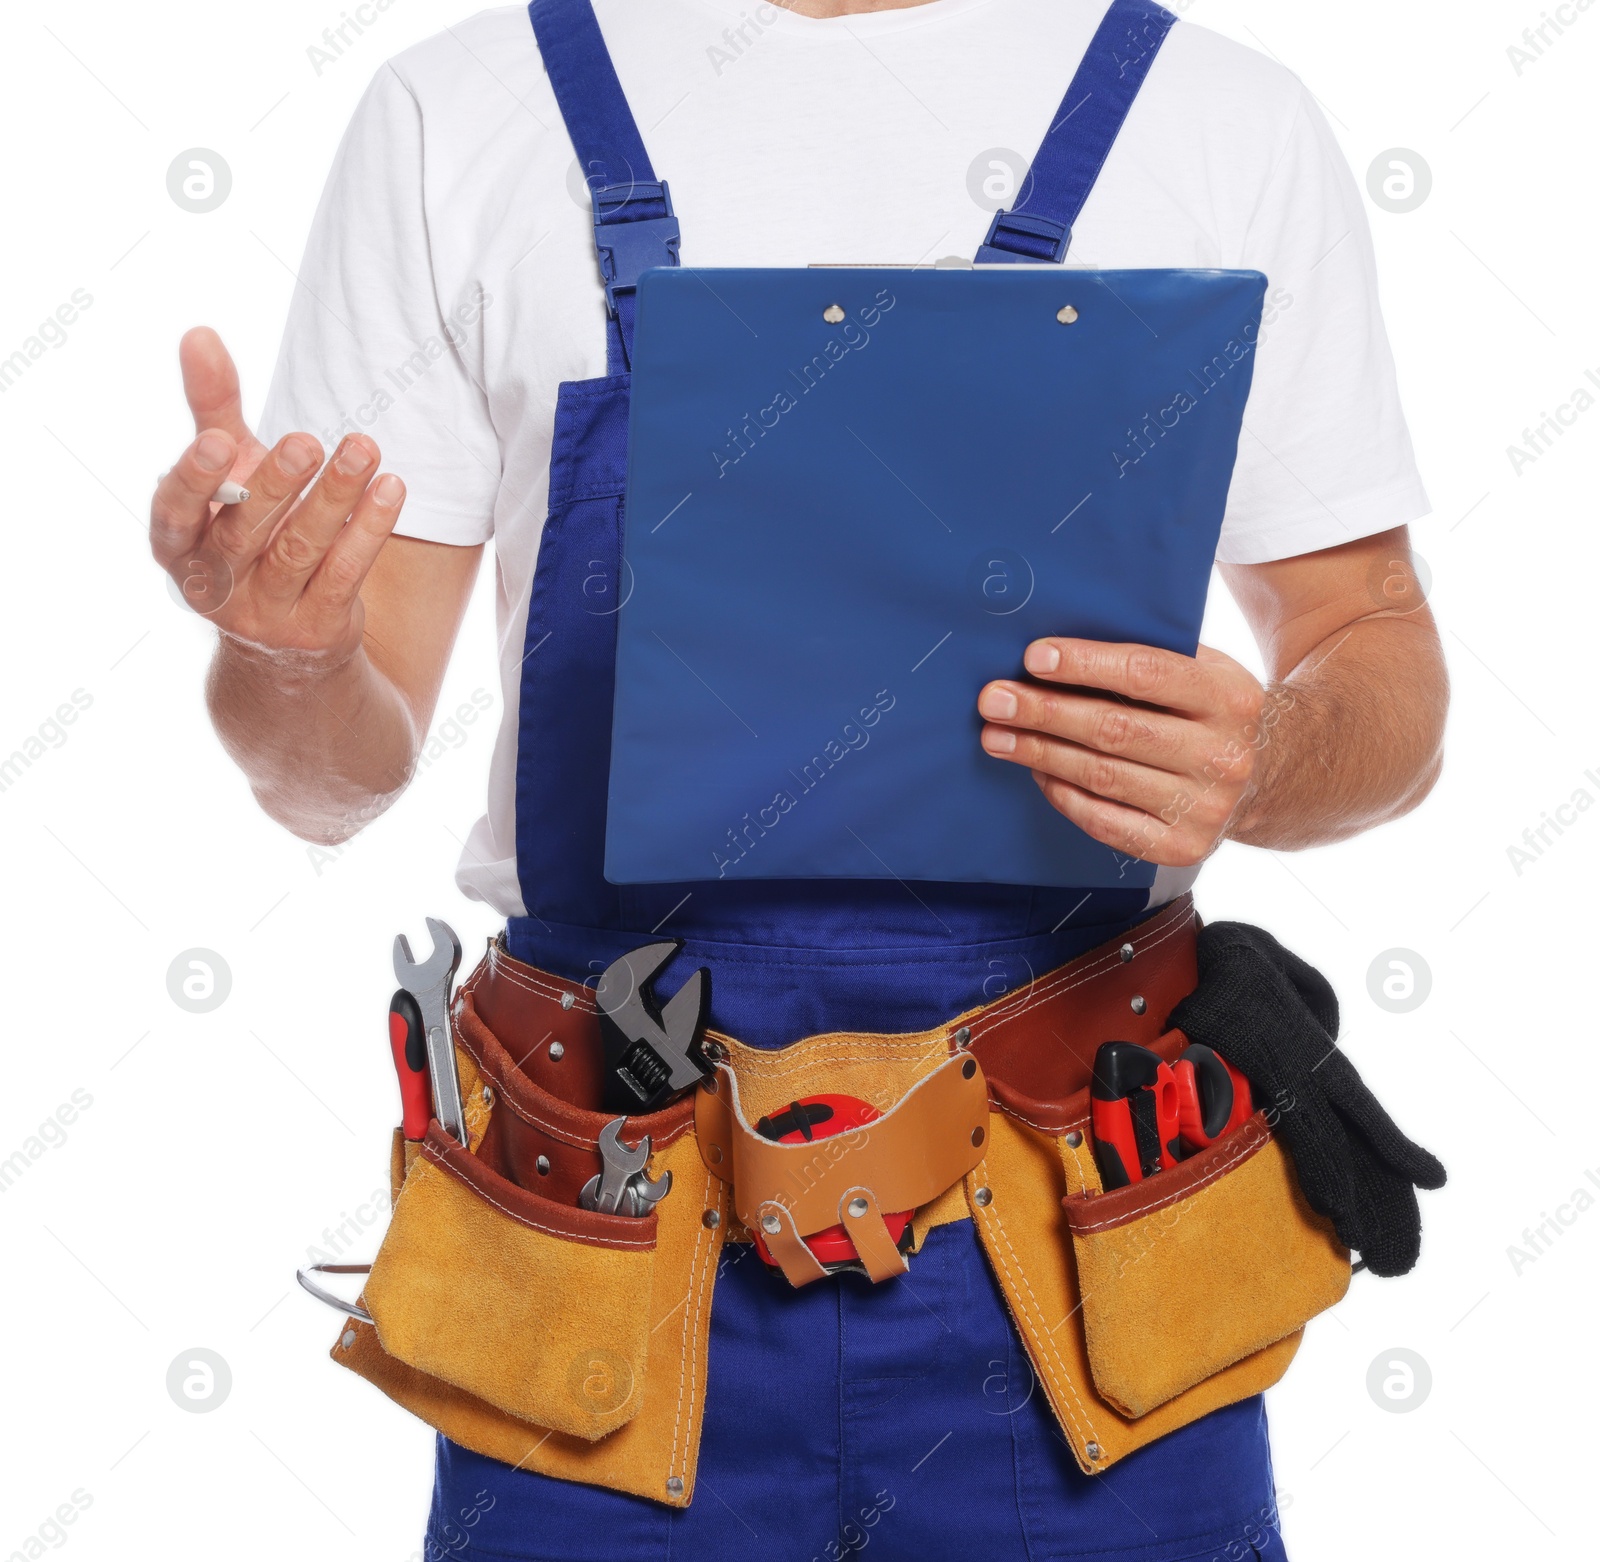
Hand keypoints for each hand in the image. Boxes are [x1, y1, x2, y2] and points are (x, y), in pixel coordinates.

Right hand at [149, 327, 405, 668]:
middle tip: (307, 440)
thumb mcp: (227, 474)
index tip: (218, 439)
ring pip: (300, 551)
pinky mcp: (317, 630)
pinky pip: (346, 574)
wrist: (286, 641)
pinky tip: (391, 488)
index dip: (194, 479)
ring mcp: (266, 613)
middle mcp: (216, 585)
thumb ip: (213, 408)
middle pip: (245, 532)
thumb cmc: (248, 532)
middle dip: (276, 485)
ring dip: (334, 498)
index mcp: (179, 545)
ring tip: (364, 448)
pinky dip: (368, 529)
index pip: (175, 512)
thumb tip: (199, 332)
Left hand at [977, 639, 1270, 867]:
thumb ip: (1152, 658)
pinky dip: (1063, 795)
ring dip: (1040, 754)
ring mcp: (1204, 807)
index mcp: (1228, 697)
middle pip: (1115, 729)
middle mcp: (1221, 755)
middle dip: (1045, 712)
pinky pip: (1105, 822)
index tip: (1034, 657)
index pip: (1146, 673)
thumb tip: (1057, 652)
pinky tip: (1037, 772)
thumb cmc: (1214, 711)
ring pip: (1103, 776)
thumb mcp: (1207, 670)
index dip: (1085, 664)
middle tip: (994, 700)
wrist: (1273, 776)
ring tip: (997, 736)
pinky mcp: (1181, 847)